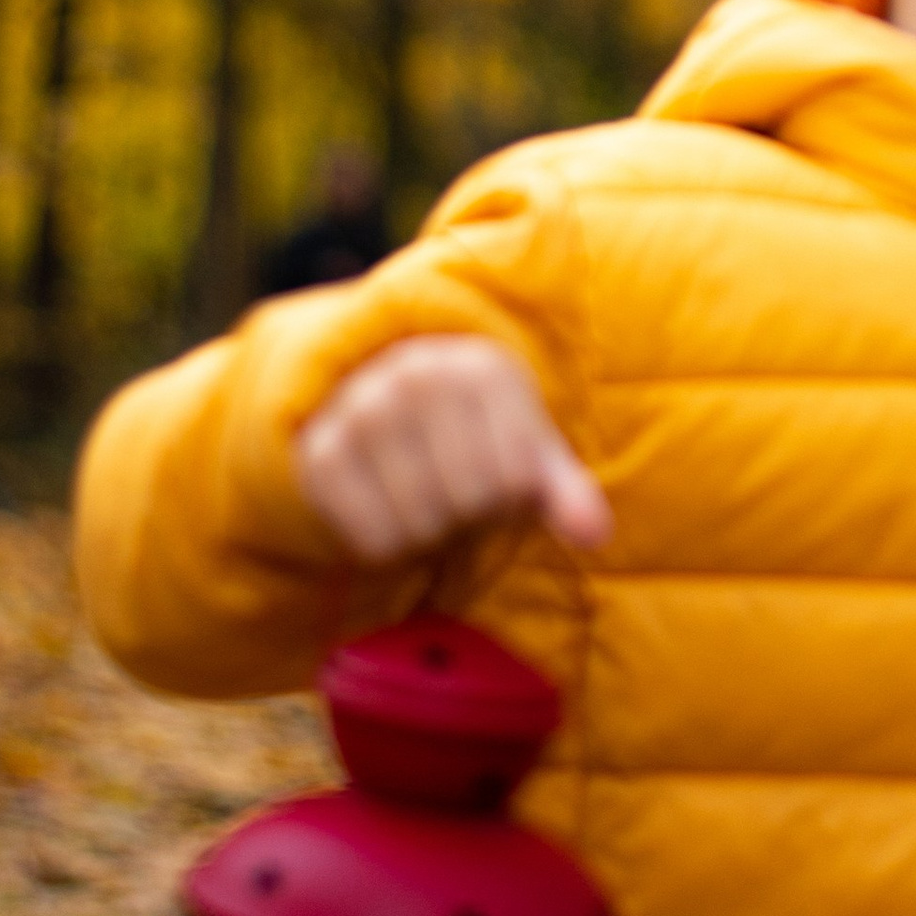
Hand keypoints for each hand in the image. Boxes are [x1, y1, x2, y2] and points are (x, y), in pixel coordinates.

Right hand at [296, 336, 611, 564]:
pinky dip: (388, 546)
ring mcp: (360, 407)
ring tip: (427, 499)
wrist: (390, 414)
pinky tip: (390, 511)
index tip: (498, 473)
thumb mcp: (530, 457)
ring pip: (419, 523)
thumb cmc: (479, 440)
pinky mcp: (319, 452)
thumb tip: (596, 534)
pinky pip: (370, 537)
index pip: (516, 478)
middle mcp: (416, 375)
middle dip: (471, 515)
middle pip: (468, 501)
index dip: (513, 497)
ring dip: (431, 533)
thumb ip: (568, 494)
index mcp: (481, 368)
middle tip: (457, 493)